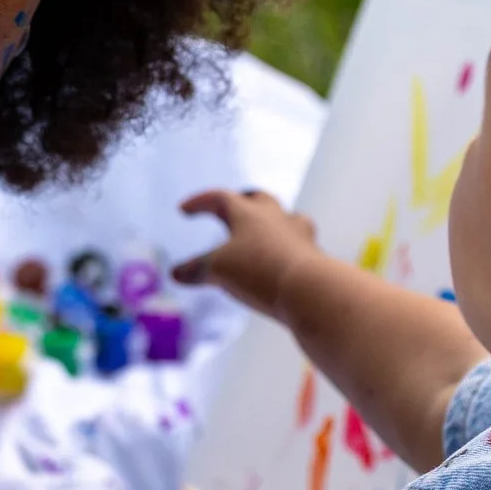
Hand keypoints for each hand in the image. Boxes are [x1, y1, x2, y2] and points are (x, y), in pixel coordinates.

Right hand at [172, 188, 320, 320]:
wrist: (310, 291)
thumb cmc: (258, 271)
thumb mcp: (217, 270)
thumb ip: (196, 270)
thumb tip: (175, 274)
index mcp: (248, 213)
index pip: (220, 198)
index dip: (200, 202)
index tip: (184, 210)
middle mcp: (276, 218)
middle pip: (260, 199)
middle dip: (243, 200)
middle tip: (234, 205)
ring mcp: (299, 236)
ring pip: (287, 218)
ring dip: (274, 222)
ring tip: (266, 232)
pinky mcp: (315, 259)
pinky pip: (300, 245)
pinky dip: (287, 249)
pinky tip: (281, 262)